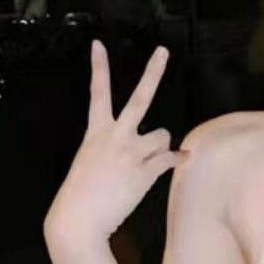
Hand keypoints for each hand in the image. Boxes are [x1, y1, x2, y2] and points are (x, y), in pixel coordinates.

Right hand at [44, 40, 186, 246]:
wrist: (79, 219)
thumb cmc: (81, 193)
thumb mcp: (89, 160)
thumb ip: (112, 147)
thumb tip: (143, 147)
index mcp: (96, 132)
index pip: (97, 92)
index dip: (99, 67)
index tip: (99, 44)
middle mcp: (115, 136)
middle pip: (140, 98)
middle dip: (152, 72)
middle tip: (162, 51)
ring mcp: (132, 153)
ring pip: (162, 135)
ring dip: (161, 146)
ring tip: (148, 161)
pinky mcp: (145, 172)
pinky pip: (171, 158)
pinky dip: (178, 159)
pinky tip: (185, 158)